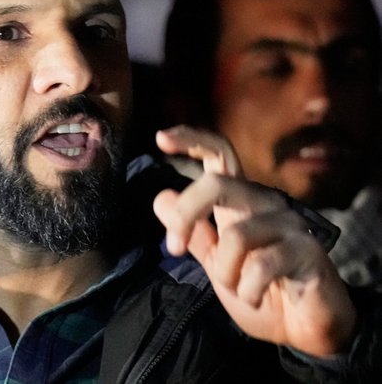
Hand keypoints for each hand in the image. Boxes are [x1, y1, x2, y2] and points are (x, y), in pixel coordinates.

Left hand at [153, 125, 355, 356]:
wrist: (301, 330)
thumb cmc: (260, 291)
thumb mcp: (216, 263)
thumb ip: (193, 232)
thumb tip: (162, 197)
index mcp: (240, 202)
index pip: (219, 157)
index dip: (191, 141)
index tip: (160, 138)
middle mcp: (265, 204)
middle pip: (217, 184)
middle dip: (186, 215)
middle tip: (174, 249)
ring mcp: (289, 224)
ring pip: (236, 235)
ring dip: (226, 272)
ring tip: (239, 289)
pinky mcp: (308, 250)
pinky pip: (262, 265)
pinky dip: (249, 290)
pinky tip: (257, 297)